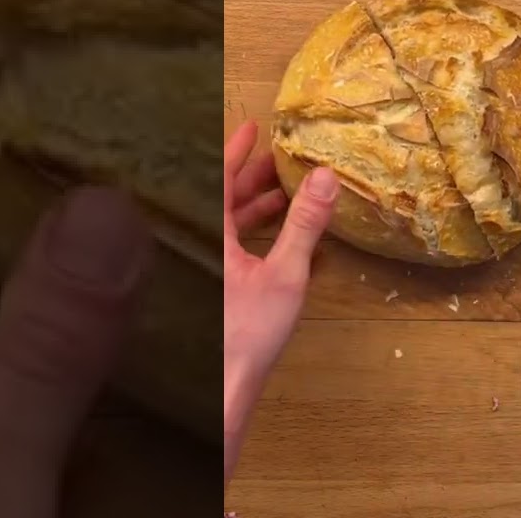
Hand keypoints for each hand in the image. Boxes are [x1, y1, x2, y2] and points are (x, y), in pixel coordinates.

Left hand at [222, 120, 336, 485]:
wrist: (222, 394)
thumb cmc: (246, 337)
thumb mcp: (286, 274)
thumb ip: (304, 224)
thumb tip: (324, 177)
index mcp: (205, 234)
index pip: (215, 178)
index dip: (234, 150)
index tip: (252, 127)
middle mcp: (196, 247)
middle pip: (219, 200)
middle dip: (251, 179)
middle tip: (279, 159)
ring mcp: (201, 270)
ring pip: (223, 228)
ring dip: (253, 209)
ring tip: (285, 194)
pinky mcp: (209, 292)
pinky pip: (228, 252)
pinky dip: (252, 239)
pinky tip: (280, 241)